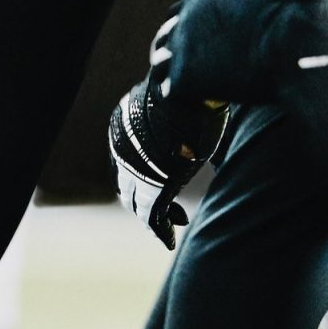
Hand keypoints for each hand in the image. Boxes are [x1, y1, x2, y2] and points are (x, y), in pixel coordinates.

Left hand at [109, 13, 228, 249]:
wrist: (192, 89)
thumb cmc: (195, 89)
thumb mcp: (181, 102)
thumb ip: (181, 115)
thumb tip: (204, 112)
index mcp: (126, 123)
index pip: (127, 158)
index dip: (142, 175)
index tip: (163, 182)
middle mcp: (123, 146)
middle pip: (127, 182)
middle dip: (145, 199)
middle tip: (171, 210)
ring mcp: (135, 167)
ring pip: (136, 201)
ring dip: (154, 216)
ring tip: (174, 224)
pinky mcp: (153, 185)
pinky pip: (151, 215)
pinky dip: (160, 230)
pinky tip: (170, 240)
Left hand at [164, 0, 327, 106]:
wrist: (291, 51)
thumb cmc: (291, 26)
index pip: (177, 14)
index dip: (184, 33)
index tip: (195, 48)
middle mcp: (185, 19)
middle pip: (162, 40)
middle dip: (172, 56)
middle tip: (186, 74)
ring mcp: (180, 47)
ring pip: (160, 65)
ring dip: (173, 78)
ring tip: (190, 94)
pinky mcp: (182, 76)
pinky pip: (170, 92)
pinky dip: (183, 101)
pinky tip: (199, 107)